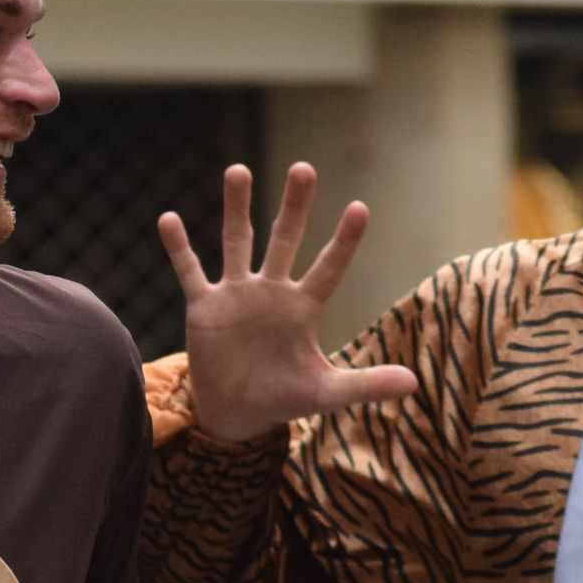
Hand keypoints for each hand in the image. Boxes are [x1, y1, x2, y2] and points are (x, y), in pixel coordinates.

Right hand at [158, 162, 418, 443]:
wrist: (236, 414)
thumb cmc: (284, 398)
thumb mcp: (326, 393)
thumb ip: (366, 384)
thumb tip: (415, 384)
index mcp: (304, 307)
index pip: (329, 267)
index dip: (344, 241)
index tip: (360, 208)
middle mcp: (272, 291)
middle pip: (285, 239)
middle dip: (294, 206)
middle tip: (304, 168)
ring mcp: (237, 294)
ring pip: (238, 241)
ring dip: (237, 208)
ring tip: (238, 169)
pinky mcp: (204, 307)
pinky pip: (190, 271)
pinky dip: (178, 247)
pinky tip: (168, 218)